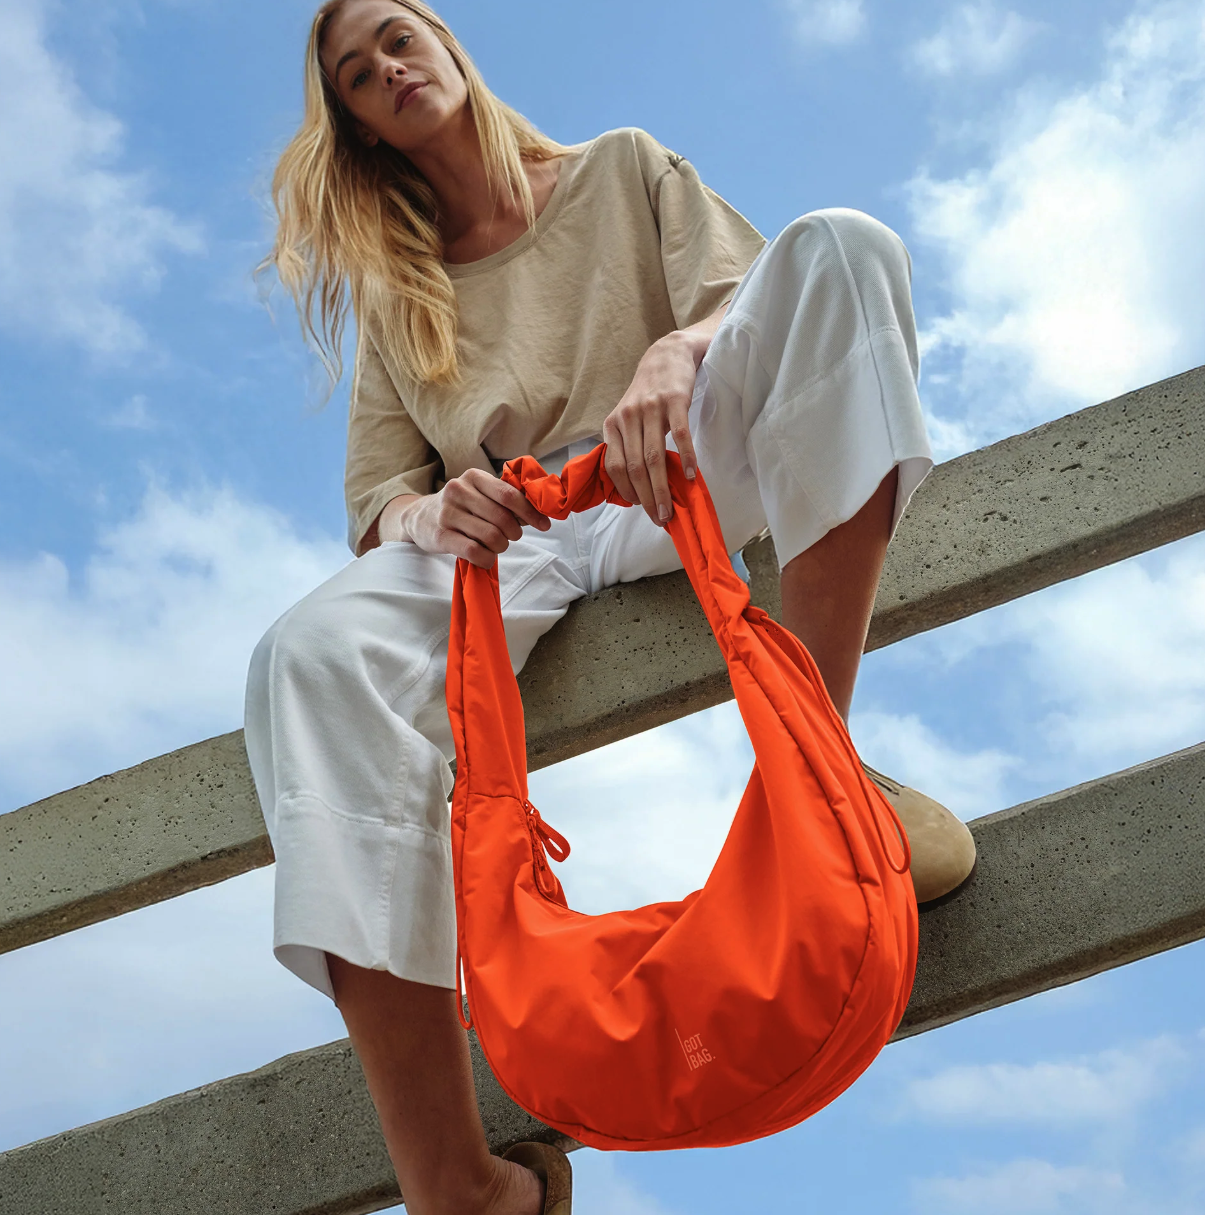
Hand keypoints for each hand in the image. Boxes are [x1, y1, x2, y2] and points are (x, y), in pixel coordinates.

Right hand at [383, 468, 550, 567]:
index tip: (544, 525)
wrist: (419, 518)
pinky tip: (486, 557)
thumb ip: (505, 500)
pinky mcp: (441, 535)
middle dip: (514, 533)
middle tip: (510, 538)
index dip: (531, 512)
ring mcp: (447, 513)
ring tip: (496, 546)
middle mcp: (458, 491)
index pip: (509, 495)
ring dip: (501, 547)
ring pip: (491, 536)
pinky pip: (474, 551)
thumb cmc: (460, 507)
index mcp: (474, 477)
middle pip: (503, 518)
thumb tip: (538, 513)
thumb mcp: (479, 494)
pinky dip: (487, 558)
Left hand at [602, 330, 699, 528]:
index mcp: (613, 425)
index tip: (641, 509)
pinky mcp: (673, 400)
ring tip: (671, 508)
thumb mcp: (628, 417)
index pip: (614, 466)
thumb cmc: (648, 393)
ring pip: (653, 456)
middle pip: (634, 467)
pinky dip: (685, 457)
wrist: (667, 354)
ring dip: (662, 487)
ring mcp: (650, 408)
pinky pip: (679, 434)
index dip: (627, 492)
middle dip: (646, 498)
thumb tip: (635, 485)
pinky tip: (691, 475)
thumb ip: (627, 445)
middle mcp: (627, 417)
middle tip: (659, 519)